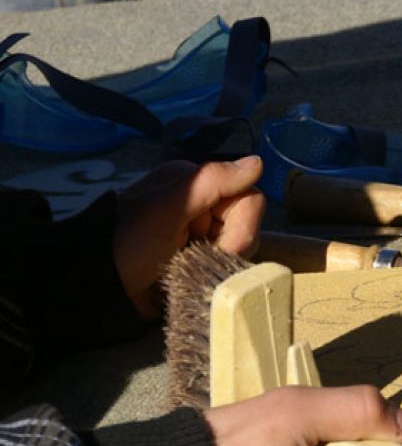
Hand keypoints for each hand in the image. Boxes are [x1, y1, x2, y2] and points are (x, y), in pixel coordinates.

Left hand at [113, 156, 265, 318]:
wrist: (98, 283)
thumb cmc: (129, 241)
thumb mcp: (167, 207)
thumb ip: (212, 181)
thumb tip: (258, 162)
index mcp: (196, 183)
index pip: (248, 199)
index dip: (241, 226)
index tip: (219, 245)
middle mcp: (202, 203)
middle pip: (247, 224)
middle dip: (231, 246)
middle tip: (199, 259)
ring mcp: (201, 233)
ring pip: (241, 247)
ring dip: (222, 261)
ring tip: (192, 269)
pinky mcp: (198, 259)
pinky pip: (227, 263)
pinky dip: (216, 271)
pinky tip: (195, 276)